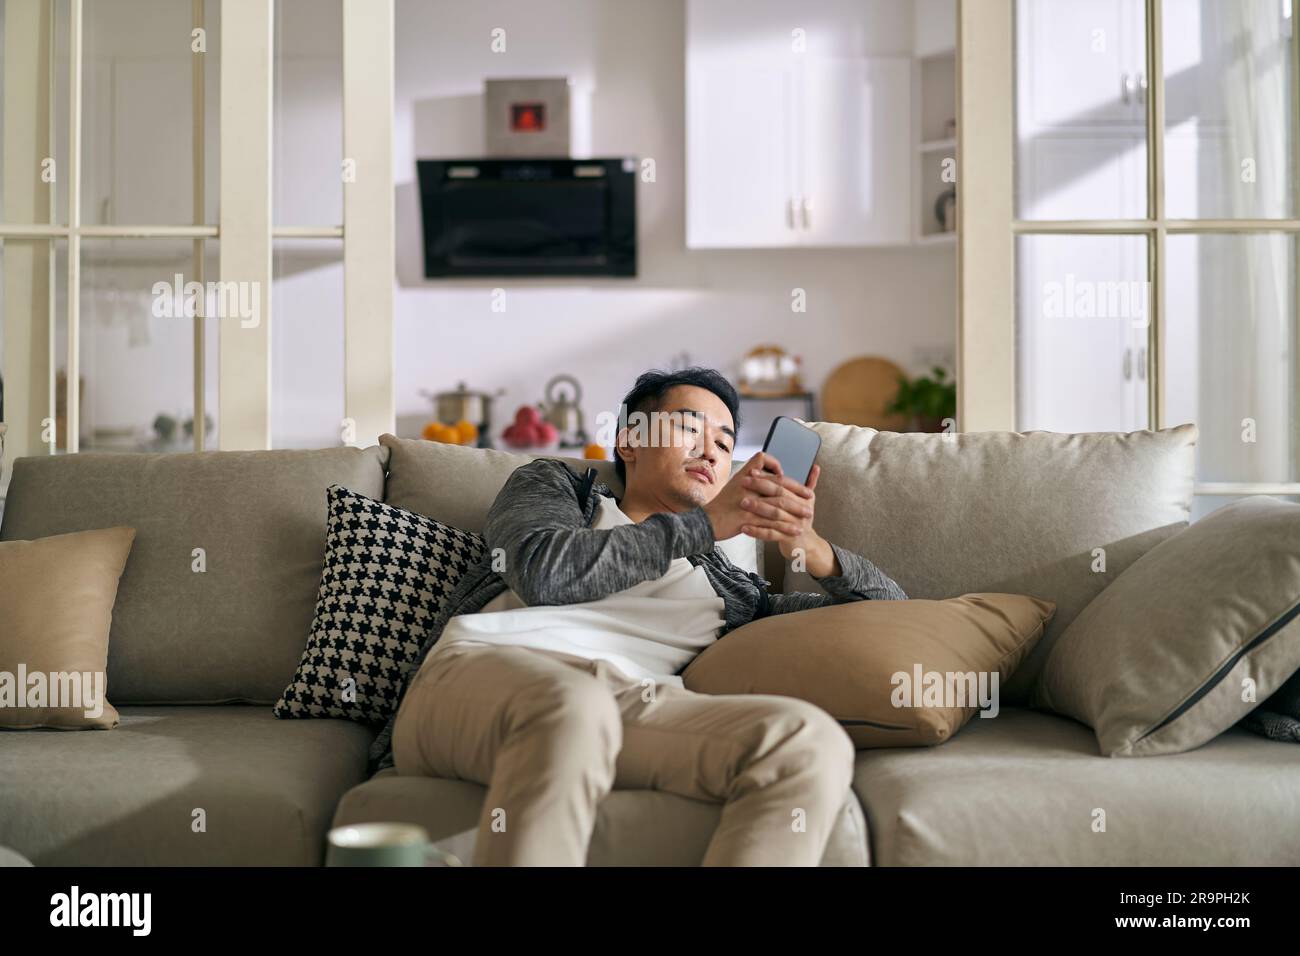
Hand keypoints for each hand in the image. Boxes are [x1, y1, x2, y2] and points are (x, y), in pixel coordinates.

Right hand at [702, 452, 805, 540]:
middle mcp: (746, 485)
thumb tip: (765, 477)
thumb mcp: (734, 485)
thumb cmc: (721, 505)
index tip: (783, 474)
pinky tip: (795, 529)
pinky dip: (786, 526)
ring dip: (796, 509)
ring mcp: (747, 501)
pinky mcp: (747, 518)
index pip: (763, 459)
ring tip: (807, 514)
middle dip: (797, 490)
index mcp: (743, 475)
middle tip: (809, 496)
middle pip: (778, 484)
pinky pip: (771, 522)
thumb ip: (750, 480)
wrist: (706, 521)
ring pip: (778, 504)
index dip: (776, 465)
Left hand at [738, 459, 839, 577]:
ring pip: (775, 514)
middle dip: (760, 488)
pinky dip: (757, 531)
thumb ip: (810, 483)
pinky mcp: (788, 538)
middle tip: (743, 482)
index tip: (752, 472)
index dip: (768, 476)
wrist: (806, 545)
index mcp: (804, 498)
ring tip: (742, 503)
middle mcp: (801, 510)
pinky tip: (744, 527)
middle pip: (779, 496)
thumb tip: (815, 467)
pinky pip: (771, 534)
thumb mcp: (807, 501)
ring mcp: (795, 524)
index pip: (784, 483)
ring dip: (758, 508)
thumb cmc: (800, 520)